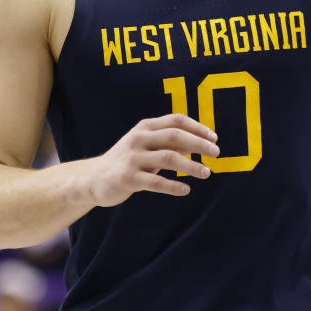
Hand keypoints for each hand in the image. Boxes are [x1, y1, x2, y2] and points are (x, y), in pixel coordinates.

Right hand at [86, 113, 219, 206]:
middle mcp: (139, 139)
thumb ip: (169, 143)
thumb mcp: (146, 146)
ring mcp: (132, 158)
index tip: (214, 138)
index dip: (197, 127)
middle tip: (217, 153)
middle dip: (199, 143)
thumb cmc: (127, 161)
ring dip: (191, 165)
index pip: (176, 120)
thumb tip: (198, 144)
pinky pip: (156, 182)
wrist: (93, 178)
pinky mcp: (128, 178)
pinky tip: (186, 190)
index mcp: (145, 127)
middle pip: (175, 136)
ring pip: (169, 158)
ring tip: (207, 173)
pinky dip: (173, 186)